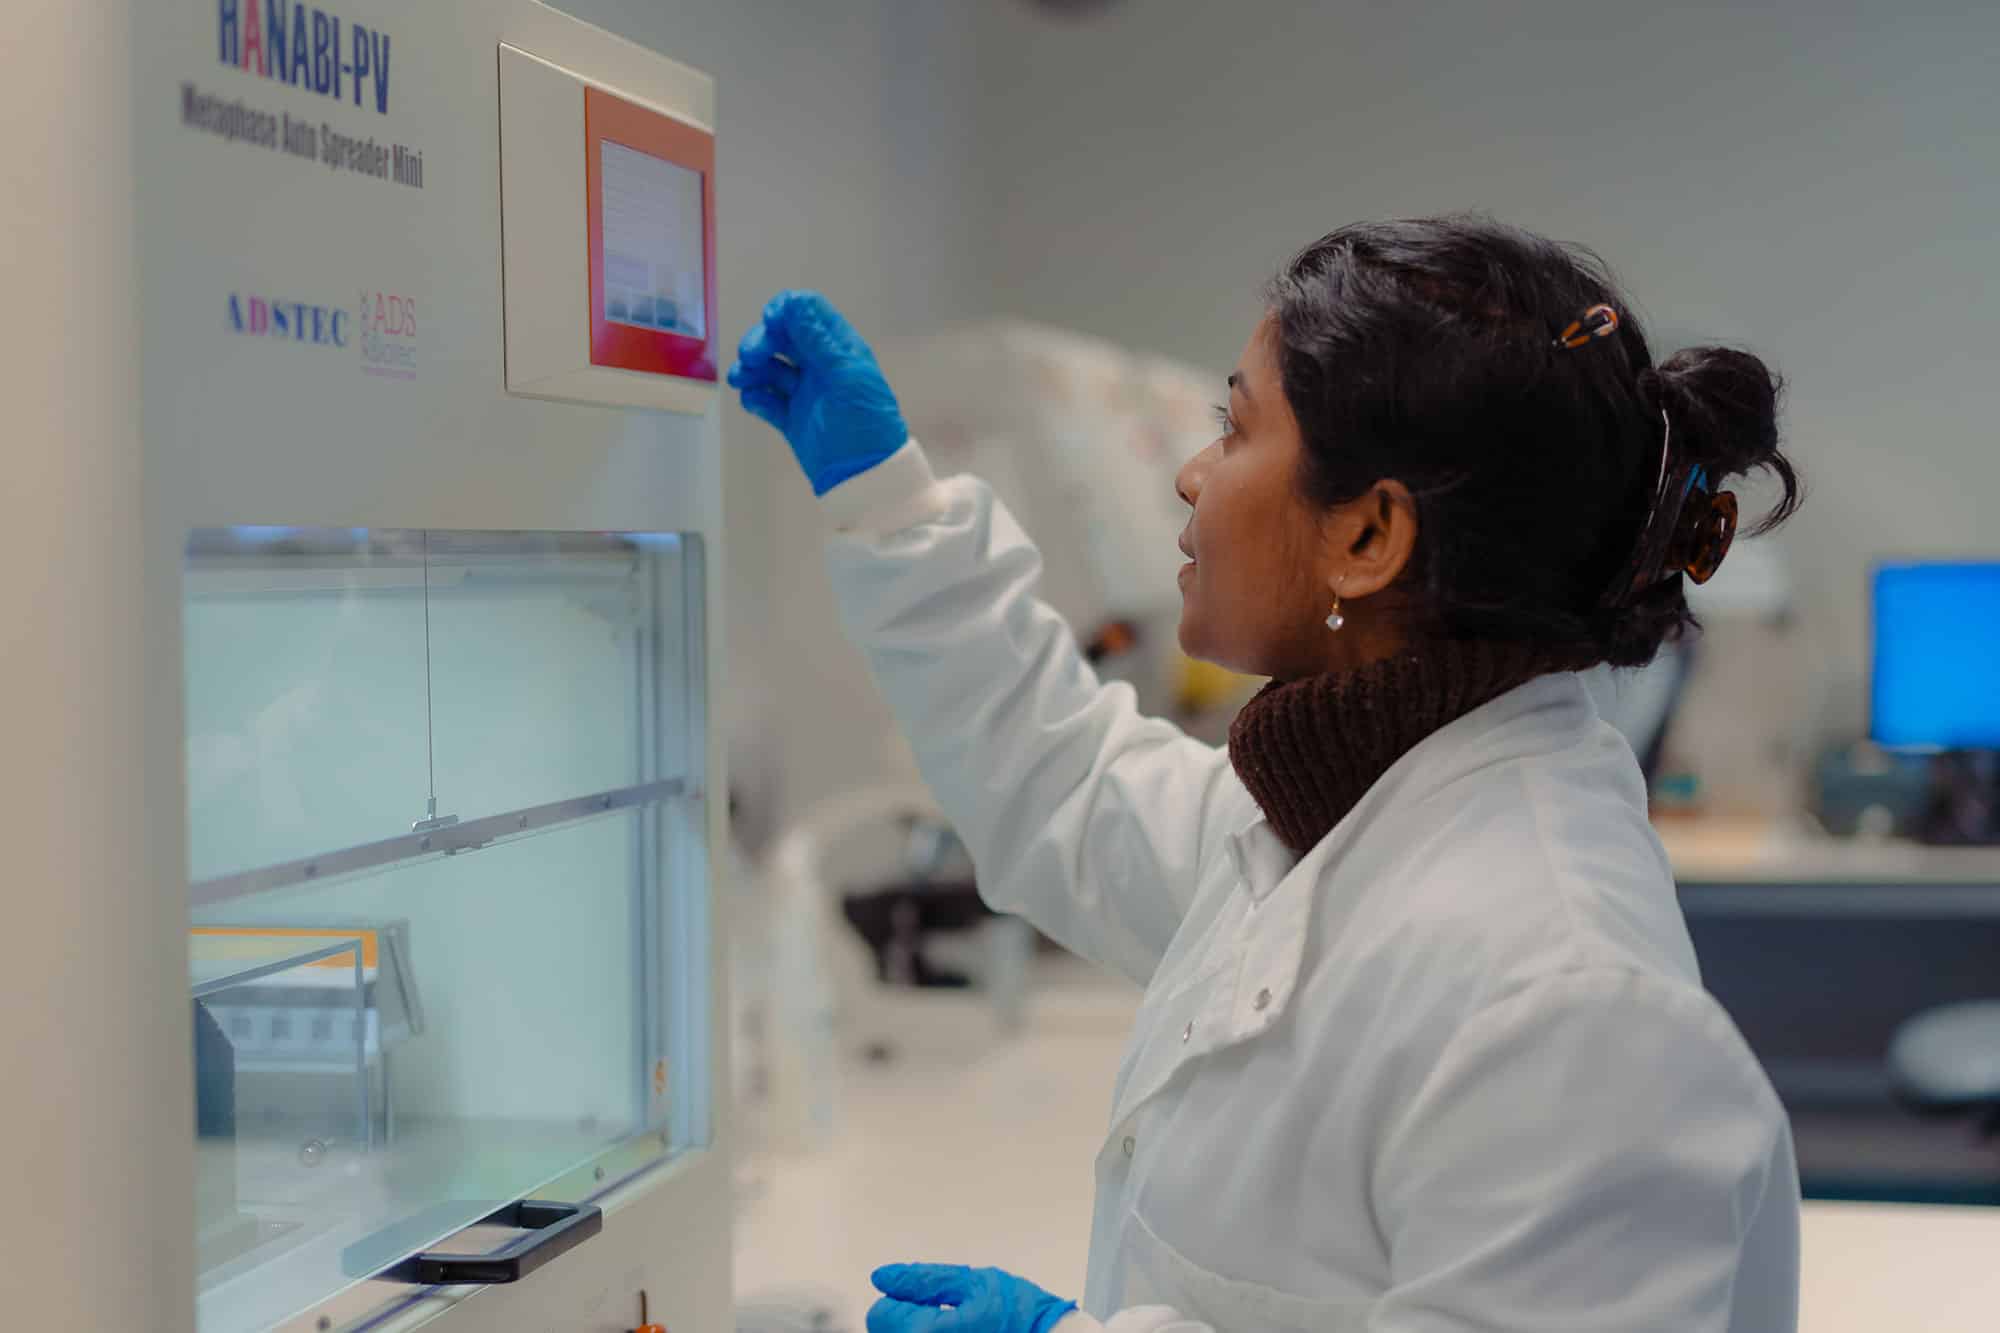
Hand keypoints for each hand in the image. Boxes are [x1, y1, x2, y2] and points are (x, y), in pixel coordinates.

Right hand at [727, 290, 908, 495]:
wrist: (865, 476)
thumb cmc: (864, 421)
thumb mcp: (846, 376)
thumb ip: (819, 340)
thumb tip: (793, 302)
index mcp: (838, 349)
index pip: (807, 313)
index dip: (785, 311)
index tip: (769, 322)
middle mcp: (819, 365)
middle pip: (781, 337)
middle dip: (761, 341)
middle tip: (749, 357)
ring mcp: (804, 392)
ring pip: (769, 368)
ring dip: (751, 368)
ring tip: (741, 380)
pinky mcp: (790, 418)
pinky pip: (766, 399)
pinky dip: (756, 396)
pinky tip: (754, 402)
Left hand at [867, 1263, 1077, 1332]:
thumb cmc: (1019, 1314)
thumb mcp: (972, 1282)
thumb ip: (924, 1280)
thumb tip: (885, 1277)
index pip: (880, 1316)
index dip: (902, 1299)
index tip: (929, 1299)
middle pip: (888, 1332)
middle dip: (908, 1317)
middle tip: (943, 1312)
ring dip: (920, 1329)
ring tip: (953, 1328)